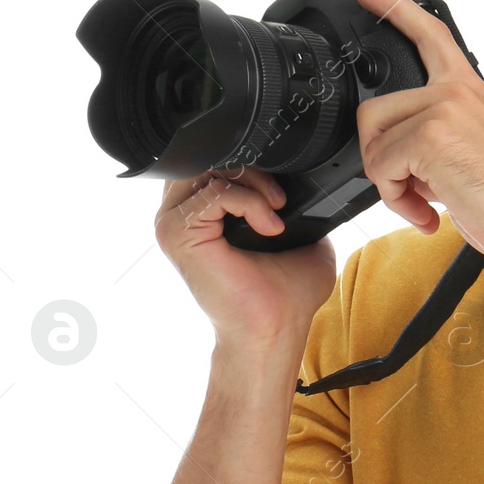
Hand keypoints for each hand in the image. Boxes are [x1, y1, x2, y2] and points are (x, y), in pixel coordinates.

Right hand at [155, 164, 336, 346]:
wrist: (275, 328)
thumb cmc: (285, 293)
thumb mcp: (300, 234)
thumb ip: (293, 202)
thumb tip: (309, 182)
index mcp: (204, 211)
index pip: (217, 158)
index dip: (252, 161)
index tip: (282, 190)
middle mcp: (182, 213)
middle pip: (210, 156)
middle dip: (253, 167)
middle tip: (280, 198)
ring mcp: (174, 221)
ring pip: (211, 167)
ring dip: (254, 182)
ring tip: (276, 209)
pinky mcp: (177, 233)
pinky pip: (214, 192)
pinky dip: (251, 202)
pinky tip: (269, 226)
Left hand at [351, 0, 483, 272]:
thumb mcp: (469, 153)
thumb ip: (432, 138)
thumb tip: (393, 157)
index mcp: (469, 88)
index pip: (427, 32)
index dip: (392, 7)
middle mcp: (456, 90)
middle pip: (374, 111)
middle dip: (381, 159)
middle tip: (414, 187)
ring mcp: (444, 107)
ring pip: (372, 142)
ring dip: (389, 184)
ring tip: (424, 201)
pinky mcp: (431, 134)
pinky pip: (380, 166)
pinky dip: (396, 199)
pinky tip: (427, 211)